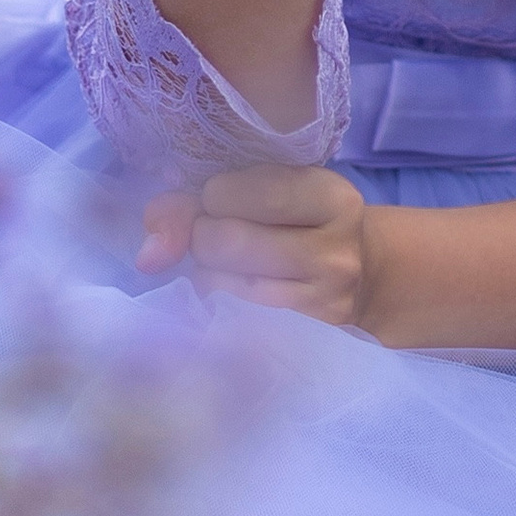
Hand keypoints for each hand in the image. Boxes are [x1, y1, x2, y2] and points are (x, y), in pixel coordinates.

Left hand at [137, 162, 374, 323]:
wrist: (369, 271)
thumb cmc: (306, 218)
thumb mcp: (274, 188)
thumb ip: (200, 200)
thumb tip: (146, 254)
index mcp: (327, 193)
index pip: (232, 192)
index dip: (213, 196)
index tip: (226, 198)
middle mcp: (334, 244)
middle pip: (225, 239)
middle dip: (204, 234)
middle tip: (218, 231)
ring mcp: (325, 292)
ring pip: (228, 279)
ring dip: (209, 266)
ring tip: (225, 256)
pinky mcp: (311, 326)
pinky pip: (239, 308)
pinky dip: (219, 291)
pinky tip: (228, 281)